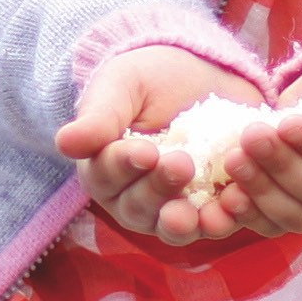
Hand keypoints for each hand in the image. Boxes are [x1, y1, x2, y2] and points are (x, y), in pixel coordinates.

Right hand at [58, 42, 270, 243]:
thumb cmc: (150, 78)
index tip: (143, 151)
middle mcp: (134, 199)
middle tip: (180, 164)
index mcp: (104, 170)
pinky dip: (226, 218)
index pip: (106, 175)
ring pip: (174, 227)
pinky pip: (217, 223)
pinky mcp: (213, 208)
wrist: (203, 74)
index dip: (123, 166)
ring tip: (204, 214)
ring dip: (187, 222)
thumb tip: (65, 142)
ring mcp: (174, 209)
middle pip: (139, 207)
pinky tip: (236, 203)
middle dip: (159, 189)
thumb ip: (99, 115)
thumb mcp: (122, 86)